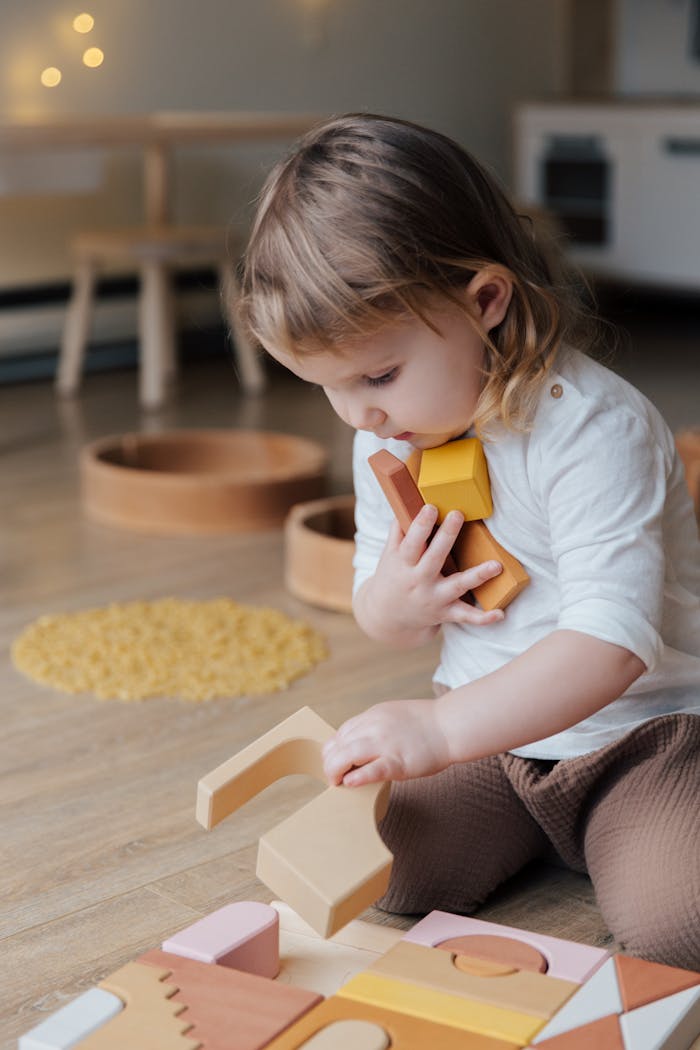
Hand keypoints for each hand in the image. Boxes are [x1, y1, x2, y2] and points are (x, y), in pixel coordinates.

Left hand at [322, 699, 451, 786]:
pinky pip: (372, 769)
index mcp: (373, 715)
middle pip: (339, 744)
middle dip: (330, 762)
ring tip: (337, 782)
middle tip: (332, 777)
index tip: (334, 761)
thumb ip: (374, 727)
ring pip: (348, 754)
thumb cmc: (426, 724)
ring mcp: (386, 743)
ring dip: (335, 770)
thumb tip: (359, 744)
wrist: (450, 725)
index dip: (333, 749)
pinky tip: (350, 783)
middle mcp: (375, 726)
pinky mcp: (398, 761)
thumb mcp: (393, 715)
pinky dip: (358, 776)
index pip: (341, 732)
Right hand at [368, 505, 504, 631]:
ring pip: (457, 586)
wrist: (387, 616)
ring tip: (496, 566)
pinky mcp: (446, 612)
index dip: (420, 525)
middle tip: (457, 514)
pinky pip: (465, 616)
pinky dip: (483, 618)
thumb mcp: (389, 555)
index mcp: (404, 563)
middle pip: (434, 557)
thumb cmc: (392, 576)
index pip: (411, 542)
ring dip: (477, 576)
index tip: (431, 507)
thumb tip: (409, 503)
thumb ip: (399, 531)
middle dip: (446, 536)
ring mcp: (434, 598)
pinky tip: (500, 614)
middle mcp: (419, 580)